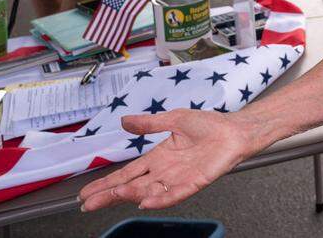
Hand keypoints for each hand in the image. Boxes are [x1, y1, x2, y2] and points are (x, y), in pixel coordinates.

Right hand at [78, 110, 255, 211]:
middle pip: (131, 186)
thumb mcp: (174, 119)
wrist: (235, 129)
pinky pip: (174, 195)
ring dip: (131, 194)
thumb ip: (149, 123)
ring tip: (113, 194)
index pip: (127, 173)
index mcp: (158, 157)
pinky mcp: (194, 183)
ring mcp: (178, 179)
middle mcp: (165, 171)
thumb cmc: (210, 124)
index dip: (107, 183)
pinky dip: (160, 200)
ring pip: (148, 192)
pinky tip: (146, 202)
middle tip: (88, 204)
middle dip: (109, 194)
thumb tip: (124, 121)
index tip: (87, 192)